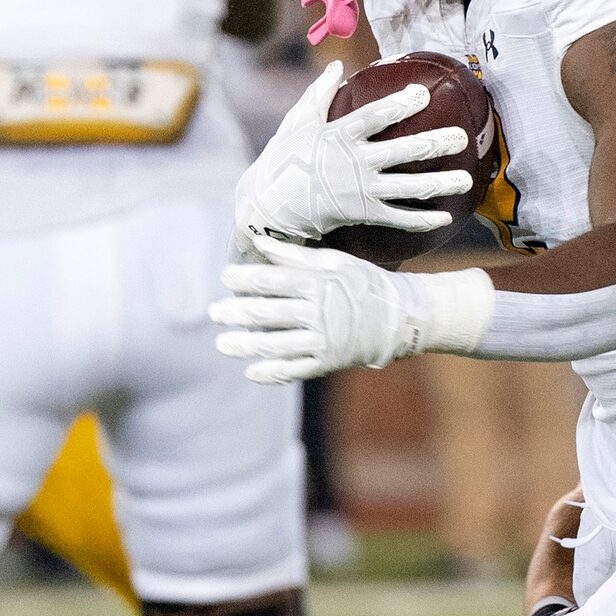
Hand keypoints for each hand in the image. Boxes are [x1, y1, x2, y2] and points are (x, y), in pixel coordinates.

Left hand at [210, 239, 488, 383]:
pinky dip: (271, 372)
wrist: (401, 317)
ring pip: (275, 344)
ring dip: (245, 345)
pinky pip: (295, 369)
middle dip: (236, 312)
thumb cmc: (364, 283)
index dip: (245, 278)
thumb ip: (296, 256)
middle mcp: (319, 312)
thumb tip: (260, 244)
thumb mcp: (335, 261)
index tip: (226, 277)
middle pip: (267, 313)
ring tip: (223, 344)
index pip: (272, 280)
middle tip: (214, 312)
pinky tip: (251, 371)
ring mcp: (324, 339)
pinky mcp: (329, 361)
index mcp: (318, 283)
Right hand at [233, 60, 472, 245]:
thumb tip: (338, 65)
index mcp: (340, 136)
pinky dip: (422, 219)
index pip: (375, 117)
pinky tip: (445, 217)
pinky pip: (399, 218)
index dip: (400, 105)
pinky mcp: (363, 214)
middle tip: (462, 138)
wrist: (269, 205)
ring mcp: (361, 191)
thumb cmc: (285, 157)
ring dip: (440, 184)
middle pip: (403, 153)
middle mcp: (355, 163)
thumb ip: (320, 92)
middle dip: (436, 144)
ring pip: (409, 188)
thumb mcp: (298, 120)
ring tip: (467, 181)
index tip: (423, 94)